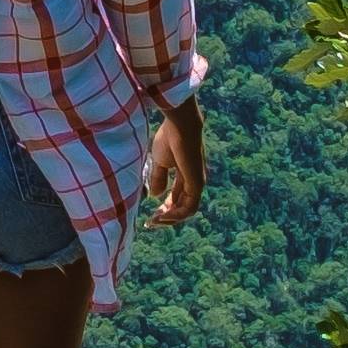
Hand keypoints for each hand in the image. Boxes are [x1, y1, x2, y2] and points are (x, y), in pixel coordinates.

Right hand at [142, 102, 204, 228]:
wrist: (180, 126)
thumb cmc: (169, 138)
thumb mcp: (159, 161)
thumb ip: (158, 177)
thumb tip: (155, 195)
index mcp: (186, 176)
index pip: (177, 198)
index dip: (164, 208)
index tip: (150, 215)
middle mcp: (194, 182)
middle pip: (182, 207)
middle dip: (166, 217)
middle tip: (151, 222)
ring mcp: (197, 184)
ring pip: (186, 211)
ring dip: (170, 219)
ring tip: (154, 221)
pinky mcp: (197, 185)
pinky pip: (188, 208)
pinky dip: (175, 215)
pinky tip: (162, 215)